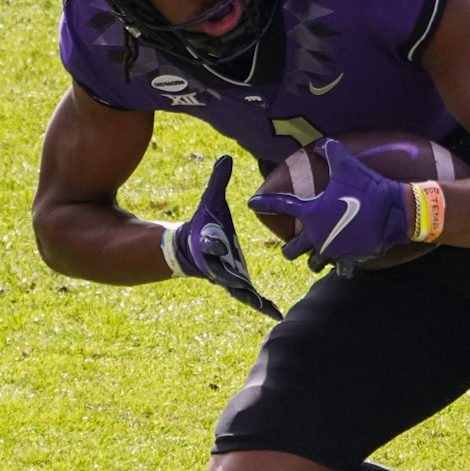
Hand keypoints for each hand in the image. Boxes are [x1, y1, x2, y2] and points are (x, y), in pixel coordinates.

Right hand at [173, 155, 283, 320]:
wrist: (192, 248)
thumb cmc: (204, 223)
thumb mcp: (210, 202)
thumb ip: (218, 181)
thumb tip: (226, 156)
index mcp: (207, 243)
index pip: (208, 243)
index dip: (211, 242)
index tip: (215, 241)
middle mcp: (215, 263)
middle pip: (222, 271)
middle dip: (231, 276)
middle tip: (244, 284)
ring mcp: (225, 277)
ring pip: (238, 289)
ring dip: (251, 298)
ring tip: (268, 309)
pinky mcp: (236, 284)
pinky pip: (250, 297)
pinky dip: (261, 306)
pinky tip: (277, 314)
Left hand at [247, 139, 410, 272]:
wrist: (394, 212)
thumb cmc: (367, 188)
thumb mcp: (347, 165)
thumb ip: (331, 152)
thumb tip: (321, 143)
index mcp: (311, 213)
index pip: (280, 206)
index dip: (263, 203)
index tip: (252, 204)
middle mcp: (317, 236)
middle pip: (291, 250)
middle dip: (290, 248)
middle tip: (293, 243)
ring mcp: (333, 250)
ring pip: (313, 264)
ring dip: (313, 259)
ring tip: (318, 254)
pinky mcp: (349, 259)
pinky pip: (340, 269)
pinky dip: (341, 266)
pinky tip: (343, 262)